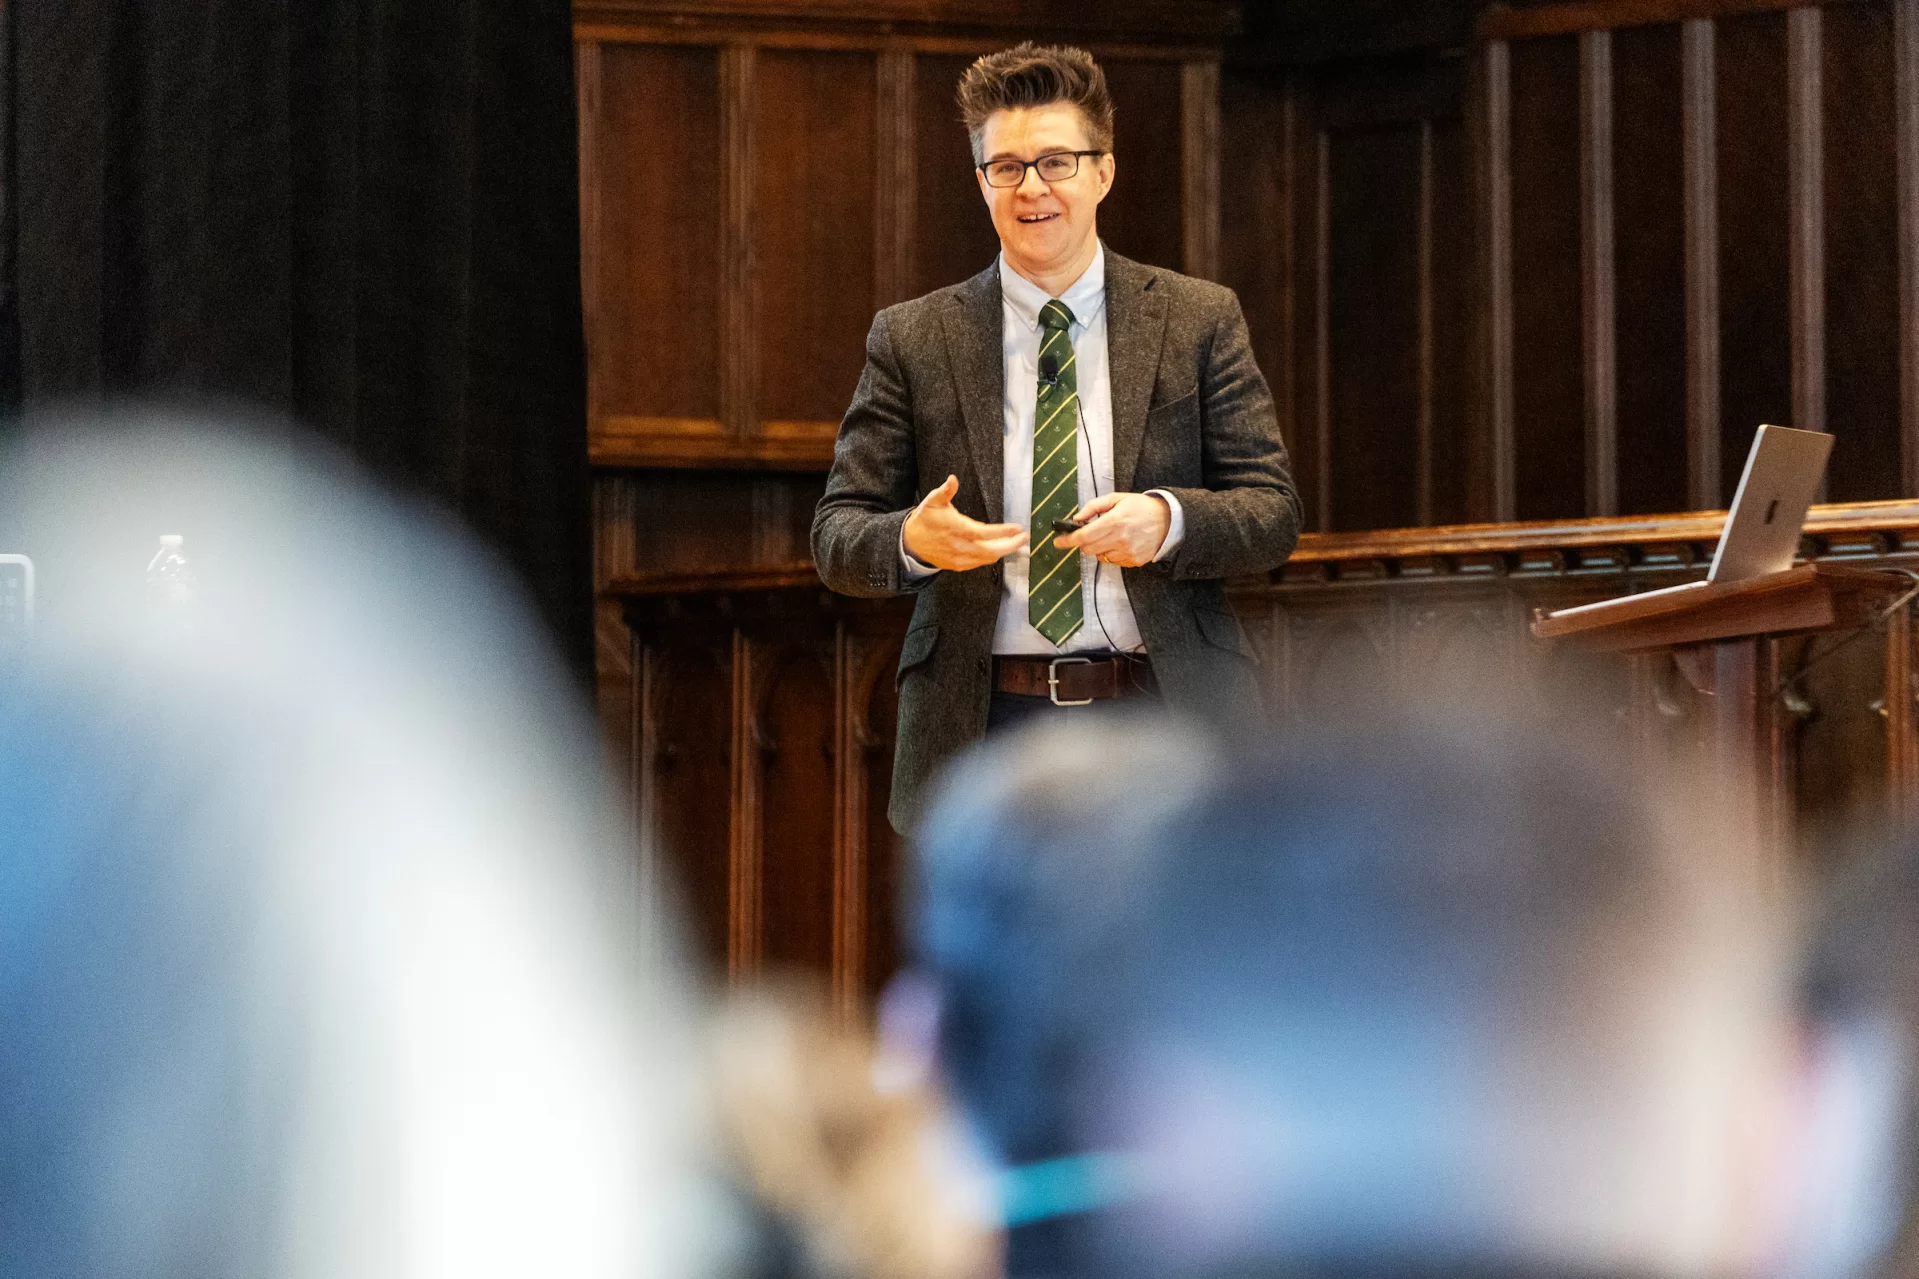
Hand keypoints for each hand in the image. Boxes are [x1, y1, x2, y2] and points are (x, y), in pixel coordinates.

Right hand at [903, 475, 1027, 570]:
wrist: (911, 543)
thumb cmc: (925, 519)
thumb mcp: (933, 501)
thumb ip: (945, 491)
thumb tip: (953, 479)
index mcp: (956, 529)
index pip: (985, 533)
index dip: (1003, 532)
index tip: (1018, 528)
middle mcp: (959, 547)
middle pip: (991, 551)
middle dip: (1010, 545)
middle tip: (1024, 538)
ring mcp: (959, 559)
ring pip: (987, 559)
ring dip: (1003, 552)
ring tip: (1016, 543)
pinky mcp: (957, 566)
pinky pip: (979, 564)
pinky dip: (990, 557)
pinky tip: (999, 550)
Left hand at [1054, 492, 1169, 567]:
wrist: (1169, 521)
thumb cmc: (1141, 507)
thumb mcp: (1117, 499)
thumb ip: (1093, 507)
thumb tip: (1077, 518)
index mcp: (1114, 521)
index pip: (1084, 536)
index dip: (1068, 540)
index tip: (1058, 542)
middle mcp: (1120, 539)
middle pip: (1088, 549)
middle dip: (1083, 542)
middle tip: (1087, 534)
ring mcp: (1128, 552)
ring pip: (1099, 556)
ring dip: (1098, 547)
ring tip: (1110, 535)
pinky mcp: (1134, 561)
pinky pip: (1113, 561)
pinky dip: (1111, 553)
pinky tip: (1120, 542)